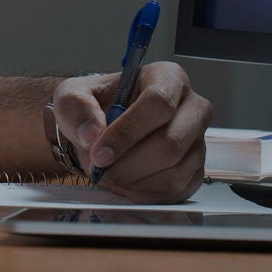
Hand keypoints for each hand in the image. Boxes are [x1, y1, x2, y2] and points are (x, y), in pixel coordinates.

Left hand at [50, 62, 212, 203]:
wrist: (103, 131)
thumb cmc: (95, 107)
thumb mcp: (73, 96)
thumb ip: (76, 107)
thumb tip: (91, 134)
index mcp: (168, 78)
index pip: (158, 103)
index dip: (127, 133)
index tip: (99, 153)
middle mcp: (192, 108)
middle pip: (171, 143)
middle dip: (129, 165)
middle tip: (101, 171)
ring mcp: (198, 141)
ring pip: (174, 172)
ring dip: (134, 182)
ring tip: (111, 175)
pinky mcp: (196, 170)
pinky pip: (176, 191)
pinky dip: (145, 194)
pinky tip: (126, 183)